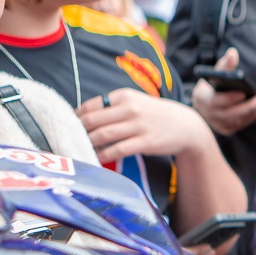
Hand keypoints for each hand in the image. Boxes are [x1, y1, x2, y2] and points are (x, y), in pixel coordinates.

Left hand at [78, 89, 220, 163]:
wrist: (187, 126)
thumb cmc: (156, 115)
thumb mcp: (136, 102)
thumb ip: (113, 107)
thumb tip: (84, 117)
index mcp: (124, 96)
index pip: (90, 106)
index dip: (75, 118)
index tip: (68, 127)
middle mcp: (130, 109)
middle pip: (92, 121)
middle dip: (78, 132)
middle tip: (70, 141)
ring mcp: (138, 126)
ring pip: (102, 135)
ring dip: (88, 144)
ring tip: (82, 149)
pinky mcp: (145, 142)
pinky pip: (117, 150)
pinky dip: (103, 155)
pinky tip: (97, 158)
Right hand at [190, 48, 255, 135]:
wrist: (204, 106)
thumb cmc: (212, 86)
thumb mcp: (215, 74)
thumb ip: (225, 65)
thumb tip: (233, 53)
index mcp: (204, 100)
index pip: (216, 102)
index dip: (229, 98)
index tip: (243, 93)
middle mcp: (211, 116)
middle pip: (232, 114)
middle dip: (250, 106)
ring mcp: (220, 125)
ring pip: (242, 119)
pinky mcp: (230, 129)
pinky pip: (246, 122)